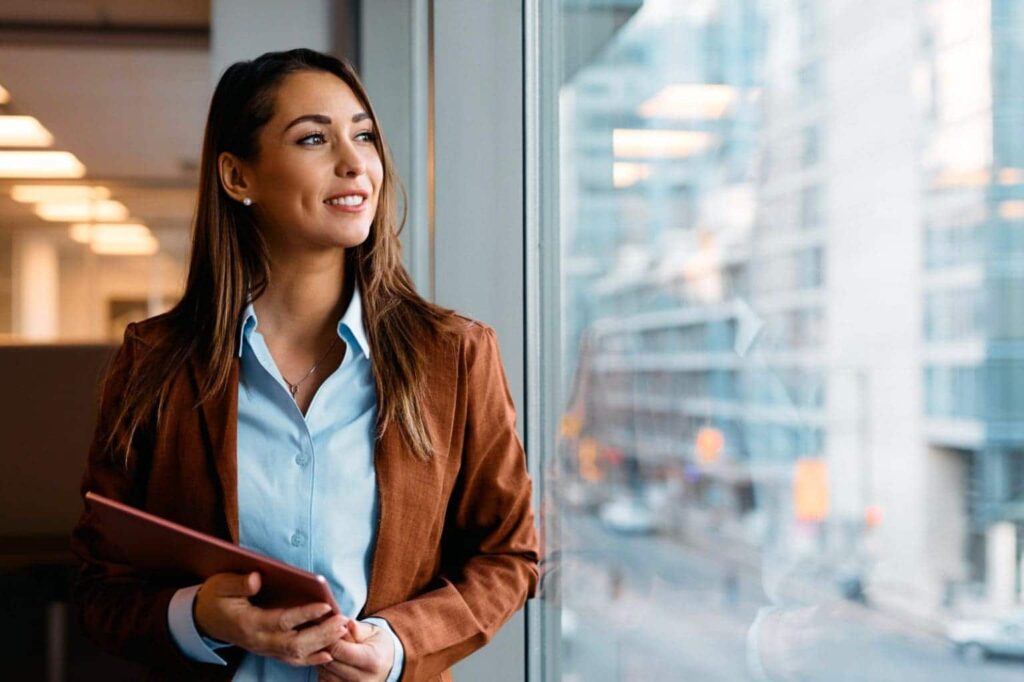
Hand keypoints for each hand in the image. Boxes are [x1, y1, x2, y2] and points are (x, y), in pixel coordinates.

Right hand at [194, 571, 349, 666]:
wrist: (203, 620)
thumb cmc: (215, 598)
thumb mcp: (221, 585)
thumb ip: (239, 583)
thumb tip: (258, 578)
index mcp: (249, 623)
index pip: (282, 621)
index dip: (305, 614)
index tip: (325, 606)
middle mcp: (259, 640)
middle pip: (295, 643)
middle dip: (321, 633)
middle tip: (342, 621)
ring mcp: (264, 648)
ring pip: (296, 654)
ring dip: (321, 644)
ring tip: (342, 631)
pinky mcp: (268, 651)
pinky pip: (291, 660)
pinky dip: (311, 659)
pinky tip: (328, 653)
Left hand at [317, 619, 394, 680]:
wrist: (387, 664)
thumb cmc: (378, 645)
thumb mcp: (372, 631)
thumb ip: (358, 629)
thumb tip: (347, 623)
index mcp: (373, 661)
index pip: (339, 650)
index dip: (330, 638)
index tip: (327, 629)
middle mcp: (364, 680)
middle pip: (330, 663)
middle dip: (324, 648)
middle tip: (326, 638)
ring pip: (325, 673)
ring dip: (322, 660)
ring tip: (331, 649)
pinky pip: (325, 681)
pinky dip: (325, 671)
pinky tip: (332, 661)